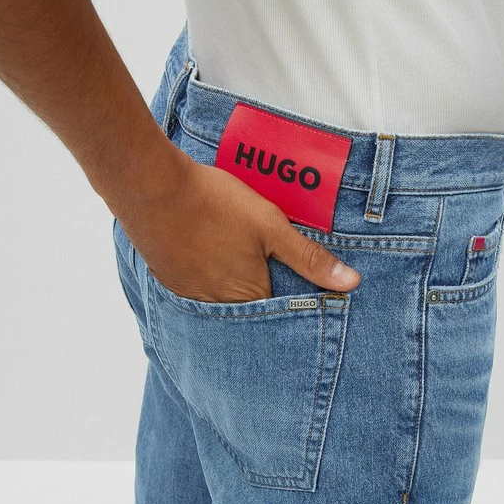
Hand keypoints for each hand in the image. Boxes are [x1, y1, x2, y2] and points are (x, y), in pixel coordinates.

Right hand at [112, 143, 361, 303]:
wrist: (152, 188)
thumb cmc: (215, 204)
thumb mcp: (272, 226)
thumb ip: (310, 258)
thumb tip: (351, 283)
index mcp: (251, 295)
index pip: (281, 316)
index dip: (293, 306)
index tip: (302, 298)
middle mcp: (220, 307)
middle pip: (251, 313)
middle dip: (264, 301)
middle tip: (268, 281)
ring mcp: (192, 297)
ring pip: (224, 305)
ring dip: (235, 293)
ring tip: (240, 270)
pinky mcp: (171, 282)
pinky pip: (198, 295)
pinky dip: (210, 284)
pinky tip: (212, 263)